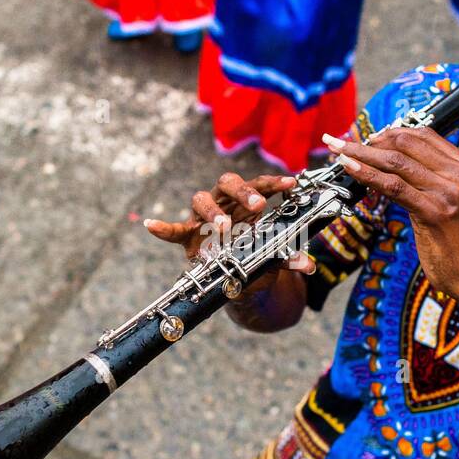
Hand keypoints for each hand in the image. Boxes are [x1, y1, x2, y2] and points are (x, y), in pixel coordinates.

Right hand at [143, 172, 316, 294]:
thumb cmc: (250, 255)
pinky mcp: (188, 235)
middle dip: (243, 191)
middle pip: (227, 182)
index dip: (273, 182)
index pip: (258, 184)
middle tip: (258, 205)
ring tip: (224, 226)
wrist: (233, 276)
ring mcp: (202, 217)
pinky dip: (162, 228)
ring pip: (201, 200)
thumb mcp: (269, 257)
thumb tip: (307, 266)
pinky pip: (174, 230)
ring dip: (213, 211)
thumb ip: (284, 258)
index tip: (290, 184)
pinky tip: (151, 225)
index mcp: (244, 202)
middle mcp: (223, 202)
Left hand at [321, 126, 458, 339]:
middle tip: (345, 145)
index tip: (368, 138)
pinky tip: (350, 168)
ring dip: (361, 153)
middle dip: (371, 141)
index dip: (390, 132)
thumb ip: (434, 181)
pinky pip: (393, 186)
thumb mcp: (455, 202)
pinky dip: (367, 174)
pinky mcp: (434, 212)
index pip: (424, 135)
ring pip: (396, 162)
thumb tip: (397, 165)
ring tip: (338, 151)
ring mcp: (449, 192)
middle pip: (407, 143)